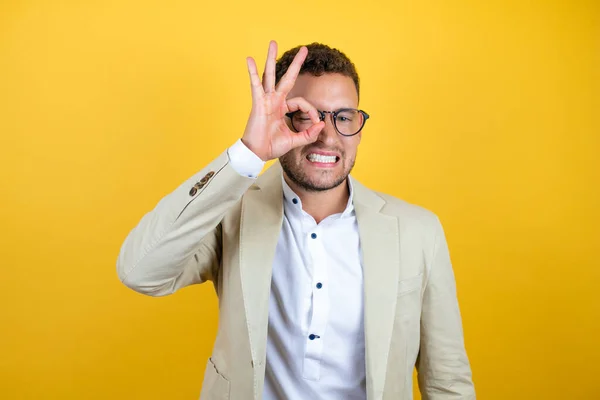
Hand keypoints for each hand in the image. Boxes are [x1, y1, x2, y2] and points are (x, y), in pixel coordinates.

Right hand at [242, 41, 324, 160]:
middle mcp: (275, 101)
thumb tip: (321, 125)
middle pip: (286, 77)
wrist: (257, 153)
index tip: (316, 122)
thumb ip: (308, 134)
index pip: (301, 102)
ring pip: (270, 75)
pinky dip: (252, 72)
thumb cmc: (271, 146)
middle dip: (296, 64)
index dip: (311, 110)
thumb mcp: (295, 140)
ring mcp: (266, 100)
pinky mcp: (258, 103)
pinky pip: (255, 84)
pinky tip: (249, 59)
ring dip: (271, 58)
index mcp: (282, 109)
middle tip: (304, 49)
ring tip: (273, 43)